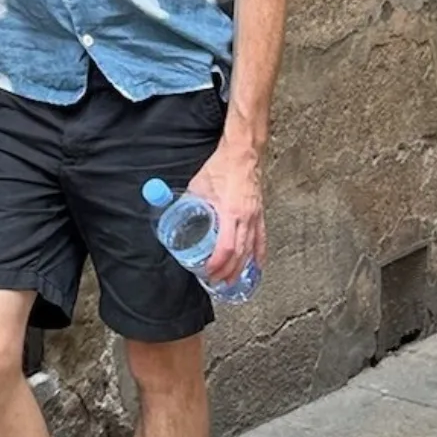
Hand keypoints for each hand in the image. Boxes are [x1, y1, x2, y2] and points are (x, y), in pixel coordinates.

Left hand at [186, 143, 263, 286]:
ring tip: (234, 280)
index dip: (218, 264)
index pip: (226, 247)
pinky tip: (257, 266)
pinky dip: (259, 254)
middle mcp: (246, 218)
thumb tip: (175, 213)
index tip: (209, 272)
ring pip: (251, 249)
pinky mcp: (260, 213)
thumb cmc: (222, 167)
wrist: (242, 154)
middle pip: (239, 253)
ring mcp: (255, 216)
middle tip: (218, 282)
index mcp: (230, 212)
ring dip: (242, 267)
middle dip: (228, 271)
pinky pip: (261, 238)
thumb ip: (188, 203)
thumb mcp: (199, 186)